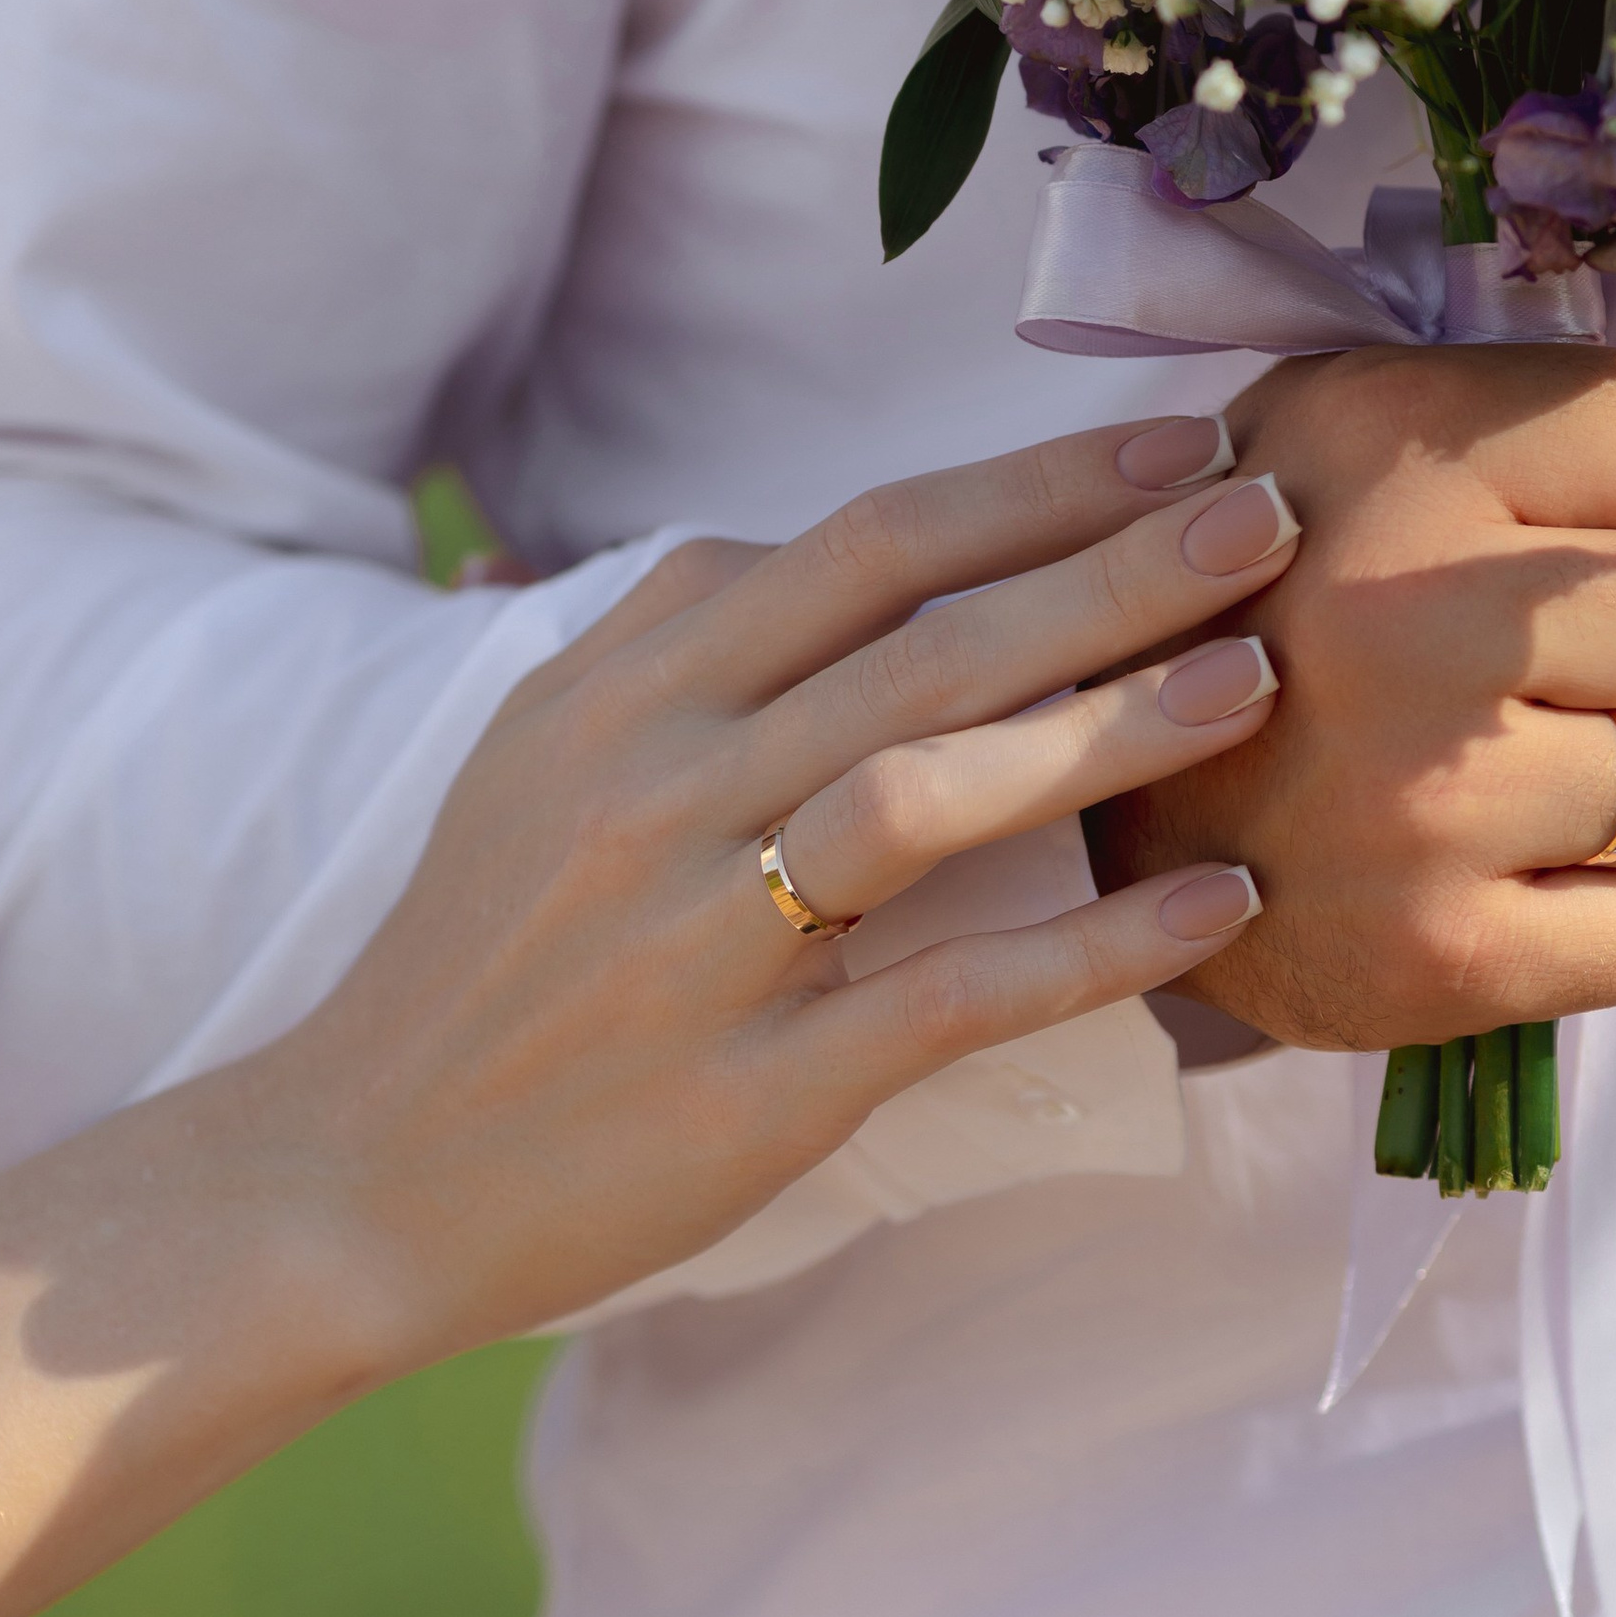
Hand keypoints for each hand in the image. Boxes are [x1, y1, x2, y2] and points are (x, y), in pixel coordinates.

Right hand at [270, 410, 1301, 1360]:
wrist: (347, 1176)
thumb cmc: (479, 956)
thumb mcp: (539, 753)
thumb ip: (670, 635)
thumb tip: (800, 540)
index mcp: (627, 691)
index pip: (863, 543)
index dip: (1029, 483)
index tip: (1173, 441)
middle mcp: (661, 788)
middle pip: (924, 640)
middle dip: (1114, 566)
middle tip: (1268, 513)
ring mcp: (702, 937)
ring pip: (933, 792)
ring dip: (1113, 725)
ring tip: (1259, 678)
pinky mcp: (748, 1085)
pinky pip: (947, 996)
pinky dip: (1092, 948)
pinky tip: (1214, 909)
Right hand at [1085, 340, 1615, 1049]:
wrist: (1085, 796)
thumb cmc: (1282, 592)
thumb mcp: (1413, 439)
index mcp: (1390, 446)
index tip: (1558, 535)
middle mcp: (1403, 611)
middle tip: (1533, 671)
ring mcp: (1422, 797)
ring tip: (1516, 769)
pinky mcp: (1435, 955)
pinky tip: (1514, 869)